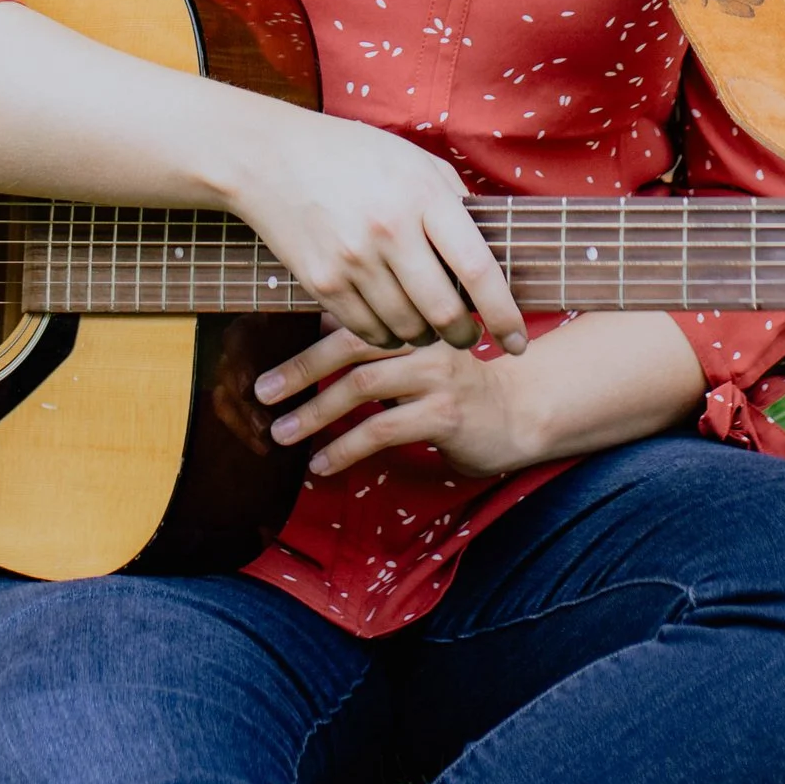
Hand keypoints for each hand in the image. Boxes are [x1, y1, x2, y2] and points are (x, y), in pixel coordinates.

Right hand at [225, 112, 525, 355]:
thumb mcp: (412, 160)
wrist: (268, 158)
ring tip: (428, 323)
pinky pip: (369, 331)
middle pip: (444, 312)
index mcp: (422, 196)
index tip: (518, 340)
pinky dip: (389, 336)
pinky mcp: (321, 282)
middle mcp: (389, 230)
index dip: (505, 313)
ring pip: (407, 329)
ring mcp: (352, 260)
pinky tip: (392, 319)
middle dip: (465, 336)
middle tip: (469, 336)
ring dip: (426, 337)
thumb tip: (491, 249)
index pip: (478, 269)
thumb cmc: (351, 155)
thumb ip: (453, 201)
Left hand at [254, 323, 542, 480]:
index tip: (265, 369)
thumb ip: (378, 338)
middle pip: (350, 349)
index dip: (305, 347)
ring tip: (282, 434)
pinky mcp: (444, 414)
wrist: (523, 413)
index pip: (351, 324)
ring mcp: (436, 376)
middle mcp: (423, 339)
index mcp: (413, 320)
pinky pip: (382, 429)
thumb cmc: (463, 384)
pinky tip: (322, 464)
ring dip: (314, 413)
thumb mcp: (420, 353)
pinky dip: (345, 447)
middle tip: (262, 394)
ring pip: (360, 388)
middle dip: (300, 372)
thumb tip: (323, 321)